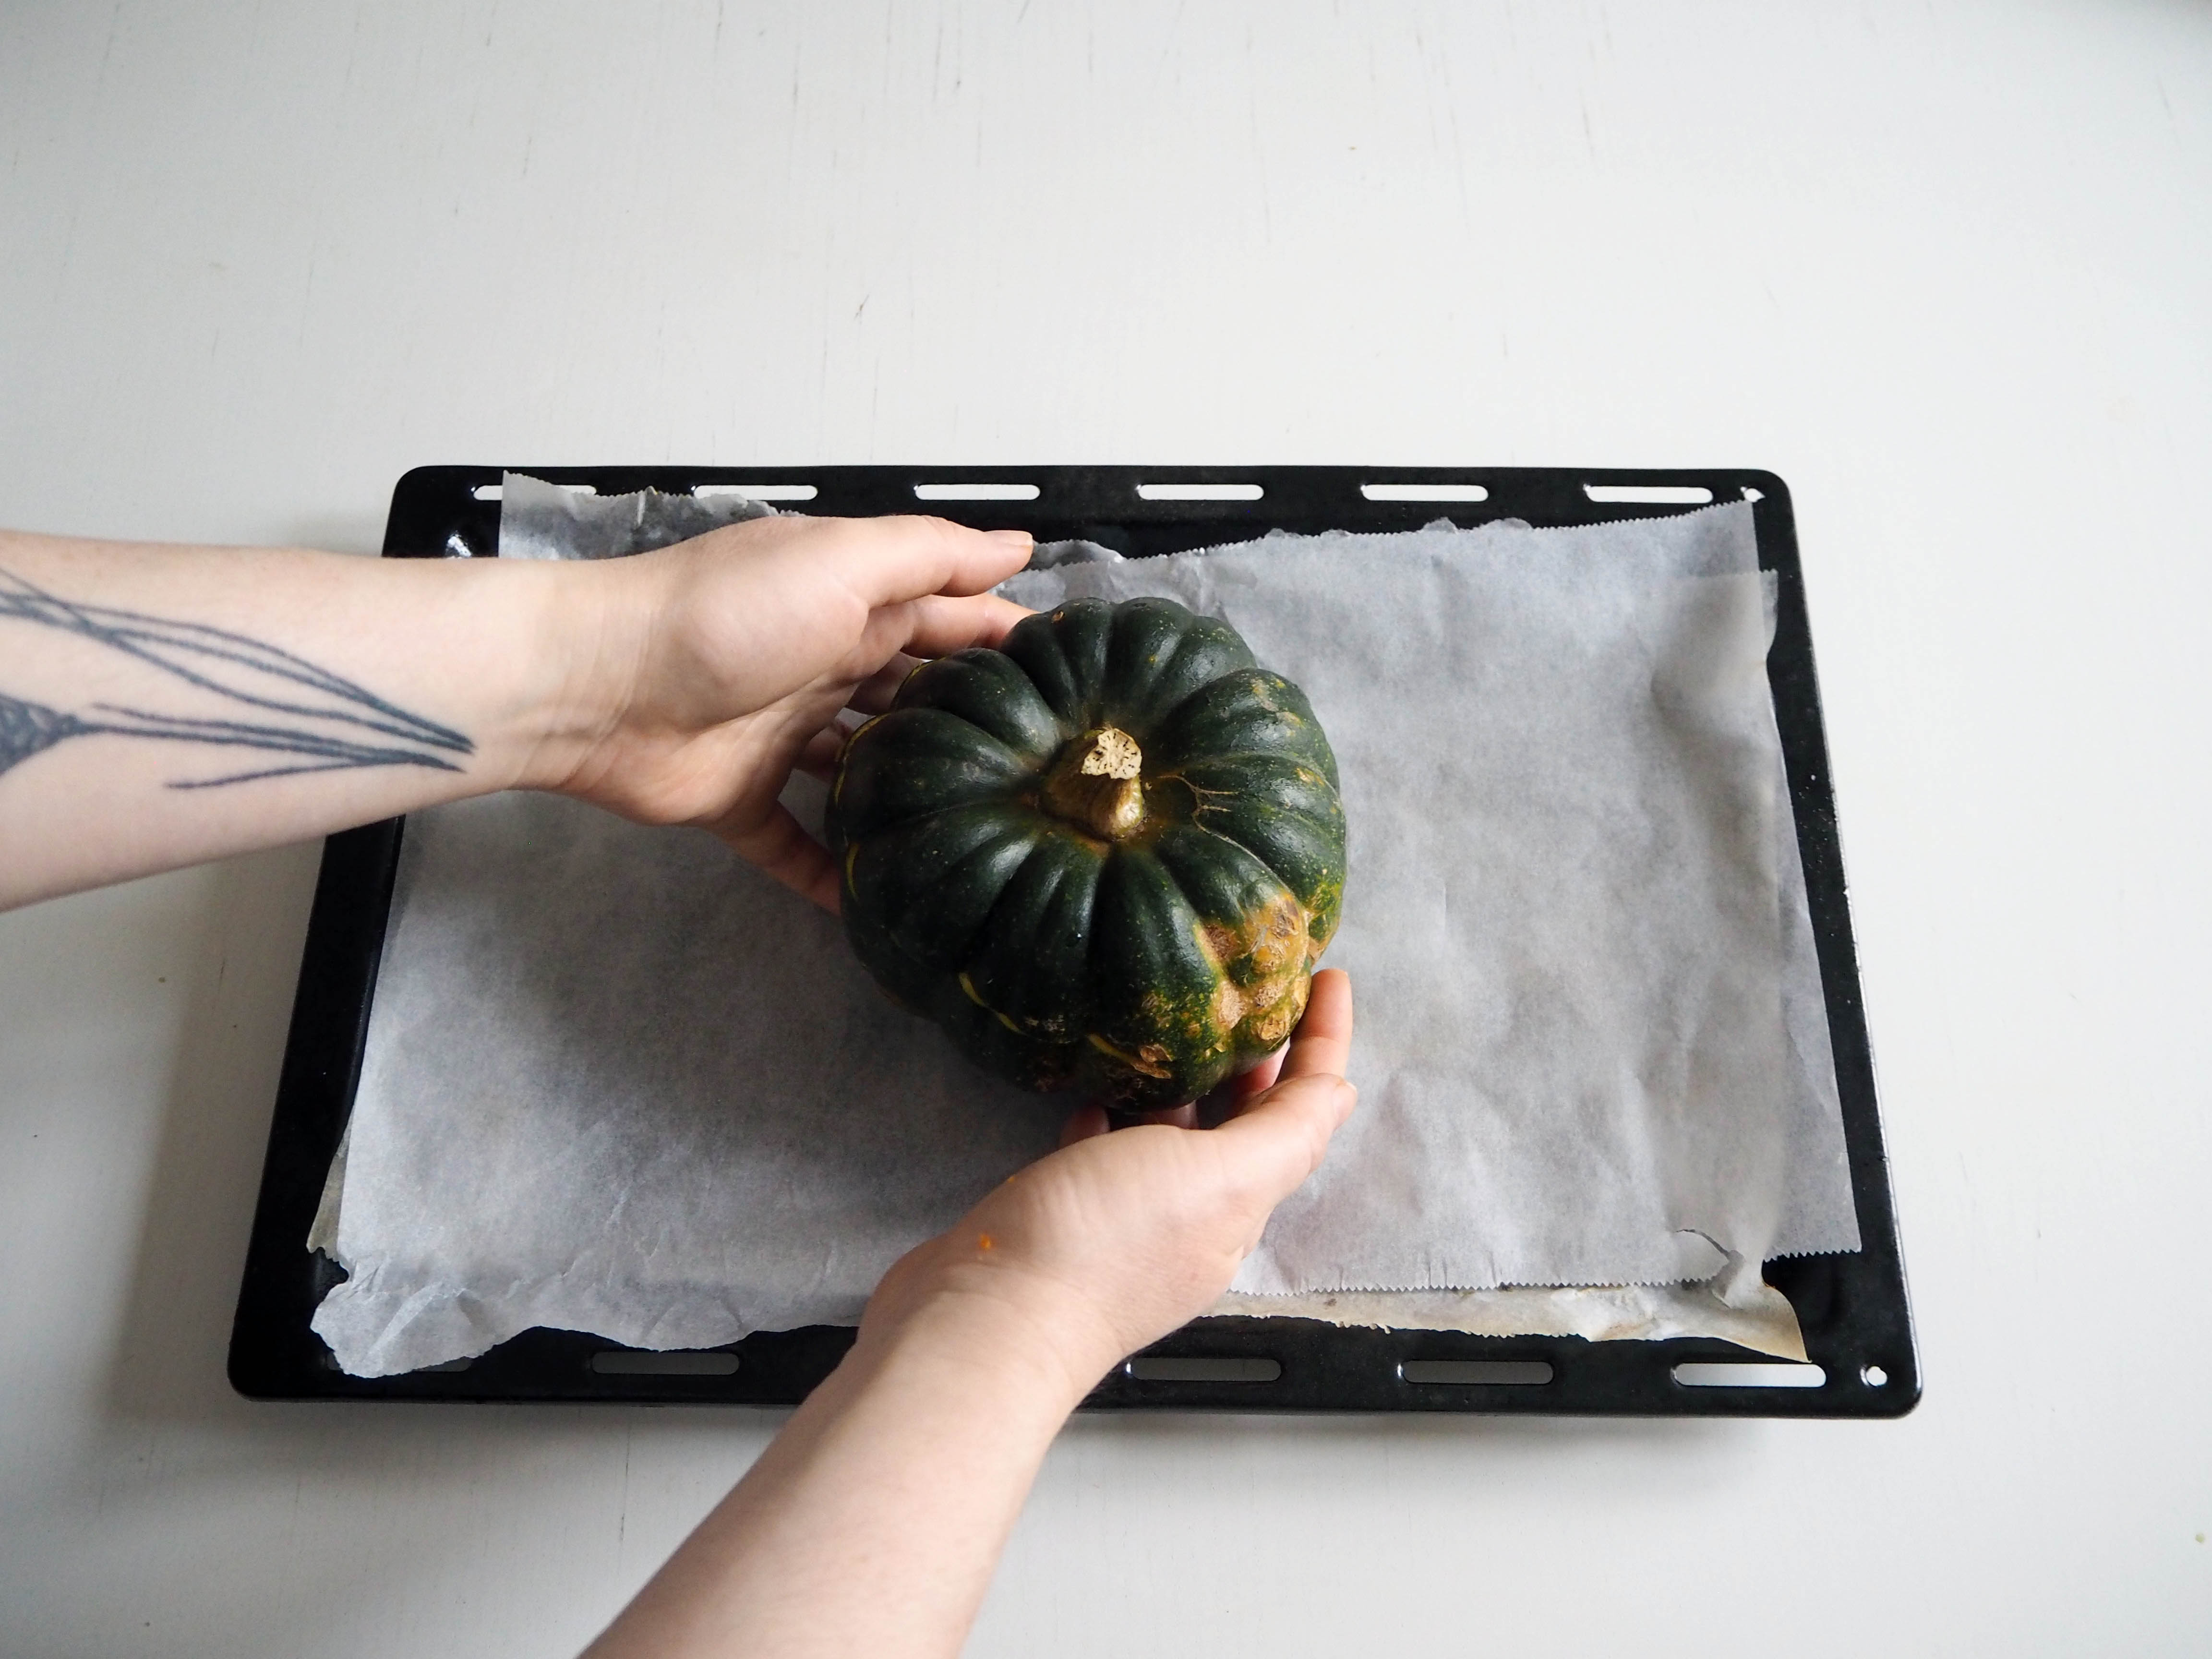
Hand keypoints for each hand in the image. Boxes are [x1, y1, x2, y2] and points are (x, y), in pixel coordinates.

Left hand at [541, 514, 1032, 909]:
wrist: (594, 685)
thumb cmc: (724, 615)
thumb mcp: (841, 562)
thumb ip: (930, 557)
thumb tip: (1020, 548)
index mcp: (852, 605)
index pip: (952, 623)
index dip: (1011, 648)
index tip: (1078, 694)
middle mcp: (824, 667)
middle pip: (913, 700)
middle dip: (971, 731)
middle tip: (1049, 785)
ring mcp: (781, 738)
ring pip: (862, 773)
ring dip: (910, 800)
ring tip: (985, 844)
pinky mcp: (740, 801)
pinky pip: (794, 846)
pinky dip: (831, 874)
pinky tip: (881, 906)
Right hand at [860, 969, 1358, 1398]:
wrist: (988, 1316)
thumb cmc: (1108, 1241)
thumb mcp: (1222, 1176)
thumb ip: (1282, 1134)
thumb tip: (1336, 1096)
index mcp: (1240, 1204)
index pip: (1304, 1113)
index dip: (1323, 1044)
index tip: (1331, 976)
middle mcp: (1192, 1216)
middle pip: (1244, 1125)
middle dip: (1260, 1060)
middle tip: (1252, 989)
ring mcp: (1127, 1220)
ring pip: (1172, 1137)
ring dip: (1183, 1083)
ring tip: (1173, 1024)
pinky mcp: (1064, 1216)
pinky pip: (1102, 1154)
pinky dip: (1110, 1118)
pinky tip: (1094, 1092)